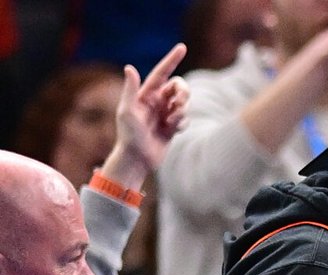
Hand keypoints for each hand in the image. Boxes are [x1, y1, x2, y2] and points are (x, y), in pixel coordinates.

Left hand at [100, 42, 189, 189]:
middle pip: (179, 87)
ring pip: (184, 103)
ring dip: (182, 111)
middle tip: (181, 103)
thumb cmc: (129, 135)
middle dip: (184, 93)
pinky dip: (182, 124)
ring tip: (171, 123)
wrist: (137, 159)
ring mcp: (165, 114)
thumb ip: (130, 89)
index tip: (182, 47)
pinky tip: (173, 131)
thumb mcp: (127, 111)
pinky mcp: (172, 126)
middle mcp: (156, 101)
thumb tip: (130, 67)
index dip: (172, 59)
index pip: (162, 72)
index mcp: (146, 94)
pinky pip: (185, 119)